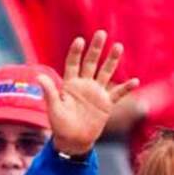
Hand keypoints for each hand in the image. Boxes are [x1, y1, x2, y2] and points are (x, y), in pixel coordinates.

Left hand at [38, 30, 138, 155]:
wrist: (73, 141)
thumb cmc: (60, 125)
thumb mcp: (54, 109)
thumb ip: (49, 92)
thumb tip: (39, 77)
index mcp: (69, 85)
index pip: (73, 64)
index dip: (76, 52)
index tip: (80, 40)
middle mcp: (84, 85)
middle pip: (91, 63)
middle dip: (96, 48)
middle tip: (101, 33)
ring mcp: (96, 93)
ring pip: (105, 73)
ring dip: (112, 61)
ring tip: (118, 46)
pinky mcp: (106, 104)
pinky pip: (118, 93)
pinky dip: (126, 88)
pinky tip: (135, 81)